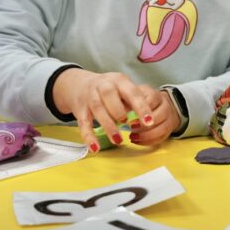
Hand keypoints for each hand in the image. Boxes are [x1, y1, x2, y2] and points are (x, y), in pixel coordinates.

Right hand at [52, 69, 176, 151]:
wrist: (79, 84)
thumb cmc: (109, 90)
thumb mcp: (123, 89)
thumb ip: (134, 102)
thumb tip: (148, 120)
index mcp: (119, 81)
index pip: (132, 92)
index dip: (141, 107)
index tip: (150, 121)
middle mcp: (103, 85)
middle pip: (110, 95)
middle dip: (120, 112)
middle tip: (130, 126)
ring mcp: (89, 97)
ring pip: (97, 109)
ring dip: (108, 126)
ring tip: (118, 140)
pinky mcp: (79, 109)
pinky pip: (83, 123)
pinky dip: (89, 136)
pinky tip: (95, 148)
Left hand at [127, 88, 179, 145]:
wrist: (159, 105)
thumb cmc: (141, 101)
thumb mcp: (132, 96)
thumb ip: (126, 102)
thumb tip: (119, 112)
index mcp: (154, 95)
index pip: (150, 101)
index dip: (140, 110)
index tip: (129, 118)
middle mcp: (165, 105)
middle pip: (159, 115)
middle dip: (144, 125)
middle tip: (131, 128)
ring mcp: (169, 117)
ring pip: (163, 128)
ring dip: (147, 135)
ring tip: (133, 137)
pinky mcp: (169, 129)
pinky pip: (162, 137)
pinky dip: (149, 141)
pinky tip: (137, 141)